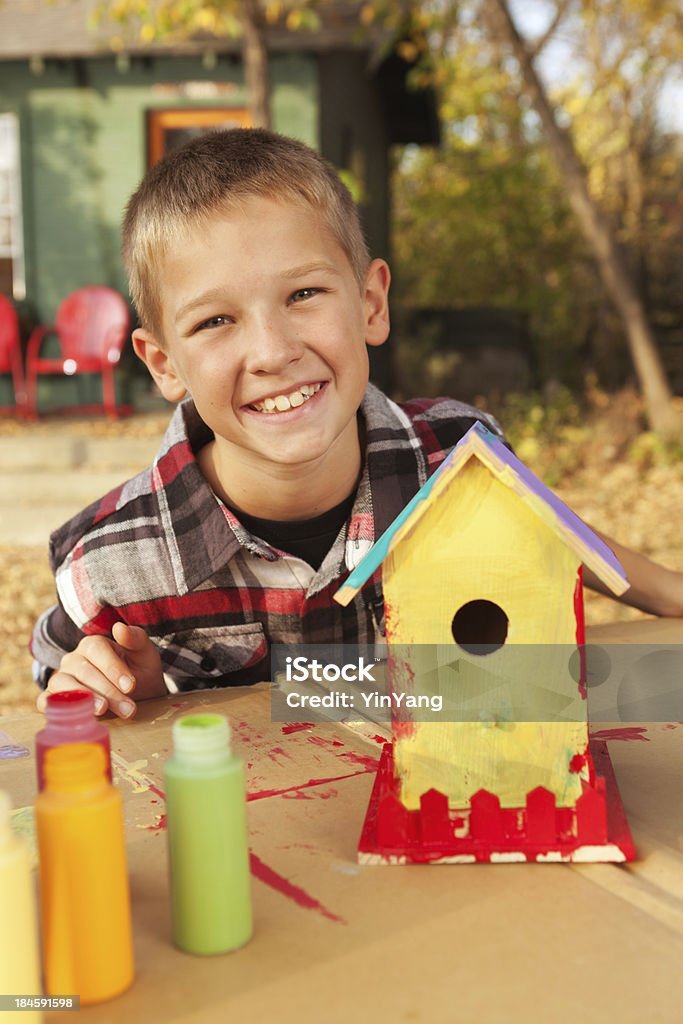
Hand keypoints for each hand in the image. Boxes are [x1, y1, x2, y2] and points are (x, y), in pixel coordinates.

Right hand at [36, 623, 165, 718]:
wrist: (137, 694)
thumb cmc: (138, 670)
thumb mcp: (144, 654)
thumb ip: (135, 639)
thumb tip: (119, 627)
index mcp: (92, 644)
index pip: (96, 650)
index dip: (113, 668)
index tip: (130, 686)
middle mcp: (73, 659)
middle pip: (84, 671)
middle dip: (108, 691)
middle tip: (128, 708)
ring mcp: (61, 678)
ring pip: (63, 683)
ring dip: (84, 698)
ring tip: (103, 710)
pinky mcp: (52, 698)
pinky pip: (45, 700)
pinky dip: (53, 706)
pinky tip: (72, 715)